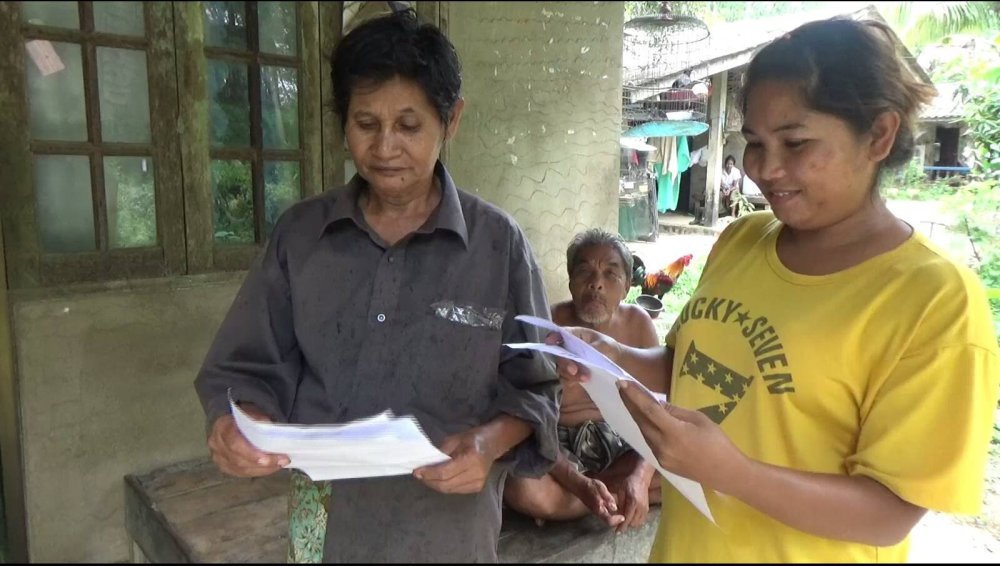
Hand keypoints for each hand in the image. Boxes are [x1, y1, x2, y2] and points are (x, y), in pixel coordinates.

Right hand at [207, 404, 288, 477]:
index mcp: (222, 427)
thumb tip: (268, 426)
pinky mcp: (225, 466)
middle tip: (282, 460)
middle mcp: (217, 445)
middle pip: (239, 460)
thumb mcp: (252, 412)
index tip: (268, 458)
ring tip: (279, 464)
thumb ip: (259, 419)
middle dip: (263, 463)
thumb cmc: (243, 417)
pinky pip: (242, 474)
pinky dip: (258, 472)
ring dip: (263, 469)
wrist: (232, 421)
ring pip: (241, 470)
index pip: (234, 443)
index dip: (251, 453)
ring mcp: (219, 457)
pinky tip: (270, 468)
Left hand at [414, 429, 494, 493]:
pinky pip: (456, 490)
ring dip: (435, 485)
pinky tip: (439, 479)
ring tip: (427, 477)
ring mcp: (478, 483)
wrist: (492, 444)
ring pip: (450, 490)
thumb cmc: (472, 438)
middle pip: (446, 484)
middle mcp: (476, 473)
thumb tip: (425, 464)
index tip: (416, 471)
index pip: (445, 472)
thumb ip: (440, 453)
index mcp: (471, 458)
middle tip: (419, 475)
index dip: (429, 474)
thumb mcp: (454, 439)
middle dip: (430, 481)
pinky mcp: (477, 488)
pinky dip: (445, 486)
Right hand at [544, 328, 621, 385]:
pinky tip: (582, 381)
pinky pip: (565, 378)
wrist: (616, 361)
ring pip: (561, 368)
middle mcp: (568, 347)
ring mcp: (569, 360)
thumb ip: (593, 347)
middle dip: (565, 362)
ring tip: (585, 378)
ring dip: (570, 374)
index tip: (550, 342)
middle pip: (558, 354)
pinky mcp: (571, 373)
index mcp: (575, 335)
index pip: (560, 333)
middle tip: (574, 369)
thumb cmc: (608, 347)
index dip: (552, 337)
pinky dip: (571, 380)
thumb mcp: (604, 344)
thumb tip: (583, 353)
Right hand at [569, 475, 625, 528]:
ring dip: (615, 518)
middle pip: (609, 522)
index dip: (617, 521)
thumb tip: (615, 507)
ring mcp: (596, 512)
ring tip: (623, 512)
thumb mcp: (600, 488)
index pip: (609, 521)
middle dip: (618, 521)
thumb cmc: (590, 486)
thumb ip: (608, 498)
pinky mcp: (596, 509)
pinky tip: (616, 508)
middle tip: (625, 515)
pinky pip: (605, 515)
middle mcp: (597, 513)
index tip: (623, 517)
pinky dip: (612, 514)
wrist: (579, 485)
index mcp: (598, 509)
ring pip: (608, 519)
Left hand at [598, 463, 650, 533]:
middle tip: (619, 524)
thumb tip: (617, 516)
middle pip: (632, 523)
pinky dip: (636, 522)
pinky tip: (631, 518)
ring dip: (631, 524)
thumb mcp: (621, 492)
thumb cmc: (629, 483)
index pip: (627, 518)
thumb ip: (620, 505)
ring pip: (638, 523)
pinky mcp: (647, 509)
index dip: (621, 526)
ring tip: (624, 521)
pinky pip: (642, 520)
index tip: (617, 532)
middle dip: (625, 525)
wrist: (641, 479)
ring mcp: (645, 509)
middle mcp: (640, 507)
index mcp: (633, 502)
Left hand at [617, 381, 748, 493]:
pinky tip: (643, 419)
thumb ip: (675, 411)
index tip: (621, 383)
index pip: (648, 410)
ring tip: (630, 400)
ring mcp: (660, 457)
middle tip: (622, 388)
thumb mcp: (699, 419)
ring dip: (636, 416)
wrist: (726, 472)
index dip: (634, 396)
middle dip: (630, 404)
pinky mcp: (662, 464)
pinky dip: (645, 428)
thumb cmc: (717, 442)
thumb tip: (656, 403)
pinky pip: (649, 442)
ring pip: (643, 432)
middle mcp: (662, 446)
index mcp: (673, 433)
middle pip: (641, 421)